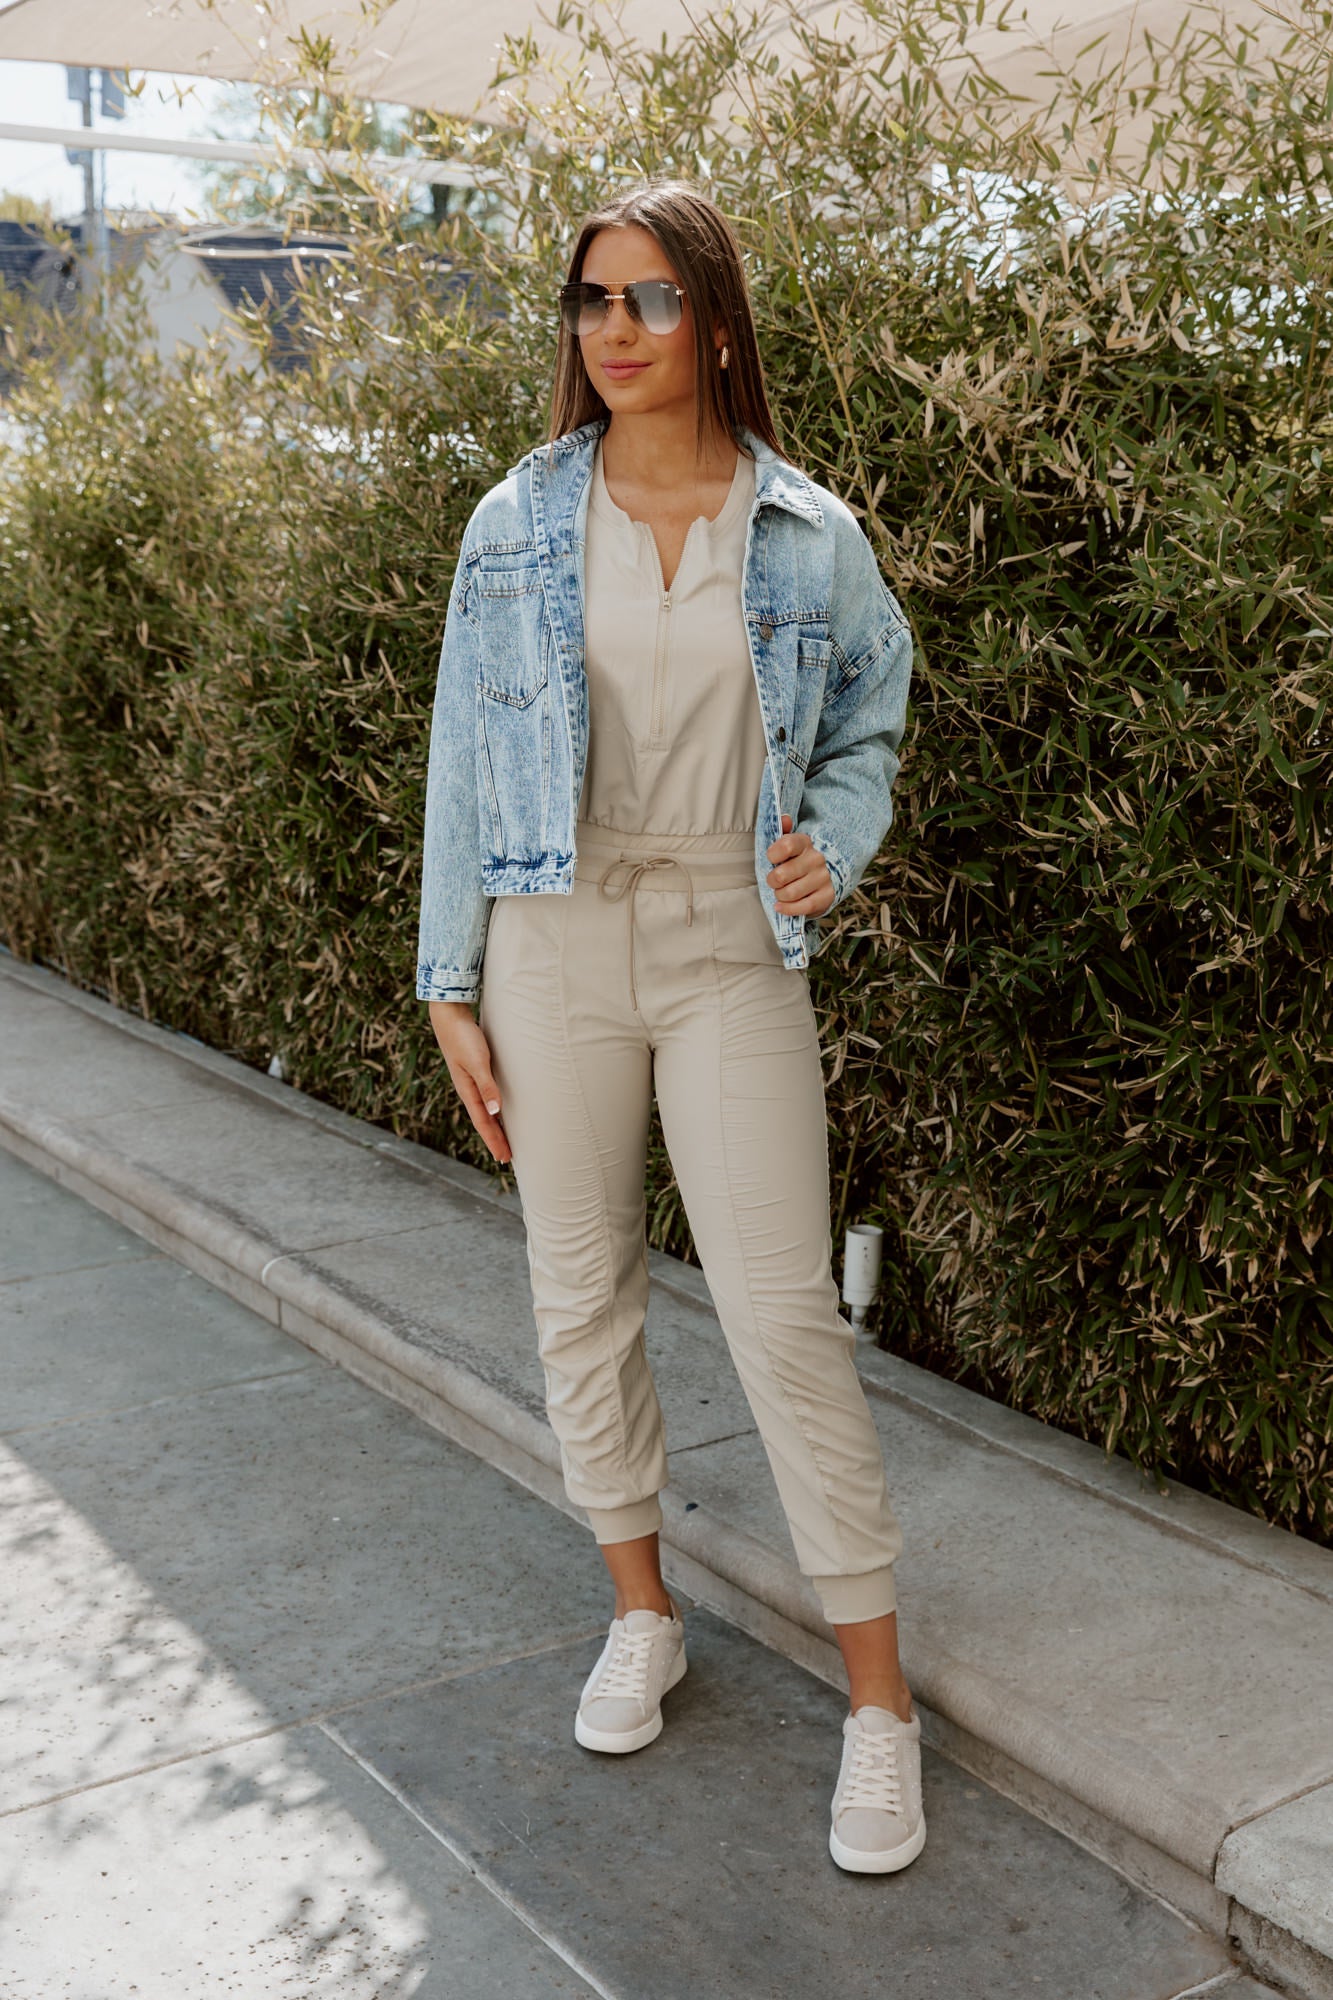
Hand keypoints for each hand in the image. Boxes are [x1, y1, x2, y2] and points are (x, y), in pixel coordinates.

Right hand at [427, 1001, 511, 1163]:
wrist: (449, 1014)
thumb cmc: (463, 1037)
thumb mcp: (477, 1062)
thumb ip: (487, 1086)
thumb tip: (495, 1112)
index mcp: (467, 1091)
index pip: (483, 1123)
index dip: (494, 1141)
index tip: (504, 1158)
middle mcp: (468, 1089)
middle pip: (484, 1120)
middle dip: (495, 1139)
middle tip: (506, 1157)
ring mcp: (470, 1080)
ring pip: (484, 1110)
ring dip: (494, 1126)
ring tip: (504, 1139)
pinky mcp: (474, 1070)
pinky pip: (485, 1097)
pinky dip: (493, 1108)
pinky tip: (498, 1109)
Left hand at [765, 814, 835, 915]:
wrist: (827, 874)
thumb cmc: (799, 859)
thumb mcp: (790, 843)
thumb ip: (783, 831)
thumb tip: (784, 818)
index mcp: (805, 843)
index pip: (786, 845)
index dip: (773, 854)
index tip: (771, 859)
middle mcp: (816, 859)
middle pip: (781, 875)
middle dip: (772, 881)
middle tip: (774, 881)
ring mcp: (823, 878)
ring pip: (789, 893)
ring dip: (780, 895)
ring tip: (781, 892)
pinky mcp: (826, 897)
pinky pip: (802, 907)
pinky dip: (788, 909)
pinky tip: (781, 906)